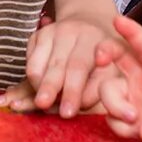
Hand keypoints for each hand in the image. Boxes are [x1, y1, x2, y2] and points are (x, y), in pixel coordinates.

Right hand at [0, 14, 120, 117]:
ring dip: (38, 87)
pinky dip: (33, 80)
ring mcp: (51, 32)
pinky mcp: (37, 36)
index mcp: (94, 39)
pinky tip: (41, 89)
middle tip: (44, 106)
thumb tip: (80, 103)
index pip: (79, 67)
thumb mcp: (112, 70)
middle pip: (56, 64)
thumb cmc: (105, 58)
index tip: (68, 113)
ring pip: (37, 65)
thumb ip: (98, 87)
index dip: (73, 91)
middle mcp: (71, 31)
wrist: (91, 28)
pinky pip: (29, 63)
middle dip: (50, 88)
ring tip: (43, 103)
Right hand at [97, 15, 141, 141]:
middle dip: (103, 54)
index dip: (132, 32)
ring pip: (108, 93)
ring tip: (138, 125)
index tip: (117, 19)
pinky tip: (140, 134)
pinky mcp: (127, 114)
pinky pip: (113, 119)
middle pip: (114, 57)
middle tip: (101, 61)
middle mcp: (141, 76)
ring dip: (116, 109)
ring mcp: (132, 95)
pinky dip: (122, 128)